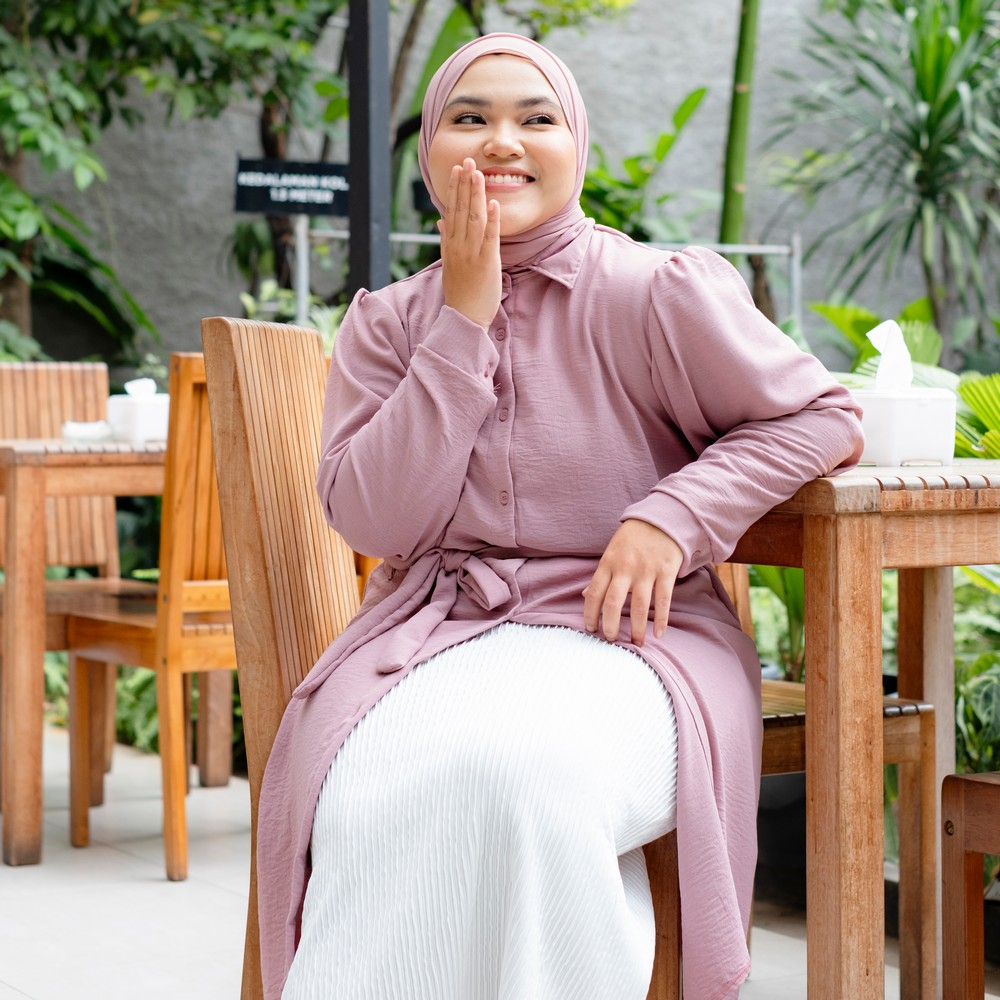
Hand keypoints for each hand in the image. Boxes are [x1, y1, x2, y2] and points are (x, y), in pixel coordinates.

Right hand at [437, 158, 501, 329]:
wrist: (464, 317)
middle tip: (467, 161)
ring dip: (476, 195)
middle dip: (464, 184)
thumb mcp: (449, 263)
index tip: (457, 170)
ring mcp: (471, 254)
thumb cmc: (461, 293)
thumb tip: (441, 220)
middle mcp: (458, 246)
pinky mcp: (486, 263)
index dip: (454, 189)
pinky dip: (491, 221)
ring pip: (473, 218)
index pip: (452, 210)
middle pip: (461, 209)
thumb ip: (446, 240)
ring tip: (479, 173)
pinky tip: (493, 203)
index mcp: (450, 245)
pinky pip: (489, 238)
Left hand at [582, 519, 682, 646]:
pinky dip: (661, 619)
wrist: (662, 519)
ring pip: (639, 605)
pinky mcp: (666, 571)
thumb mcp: (612, 552)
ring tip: (636, 643)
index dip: (590, 613)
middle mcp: (626, 568)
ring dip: (637, 628)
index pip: (594, 592)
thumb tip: (585, 595)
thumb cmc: (633, 538)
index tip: (590, 628)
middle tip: (611, 640)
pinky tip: (658, 634)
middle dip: (610, 625)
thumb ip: (601, 575)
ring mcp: (646, 570)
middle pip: (613, 602)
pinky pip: (663, 599)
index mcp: (609, 562)